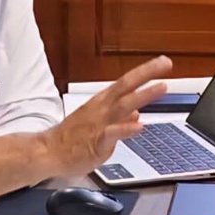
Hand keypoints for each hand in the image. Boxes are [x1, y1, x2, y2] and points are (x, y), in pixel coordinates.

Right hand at [40, 56, 172, 176]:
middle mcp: (102, 109)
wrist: (49, 152)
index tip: (162, 62)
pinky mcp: (97, 142)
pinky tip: (139, 126)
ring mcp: (100, 123)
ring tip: (161, 86)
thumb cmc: (71, 137)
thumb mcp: (99, 122)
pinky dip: (126, 129)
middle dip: (147, 73)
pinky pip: (112, 134)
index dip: (145, 71)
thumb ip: (120, 117)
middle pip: (126, 86)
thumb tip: (136, 114)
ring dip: (143, 95)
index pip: (127, 82)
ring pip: (123, 105)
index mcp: (102, 102)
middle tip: (166, 64)